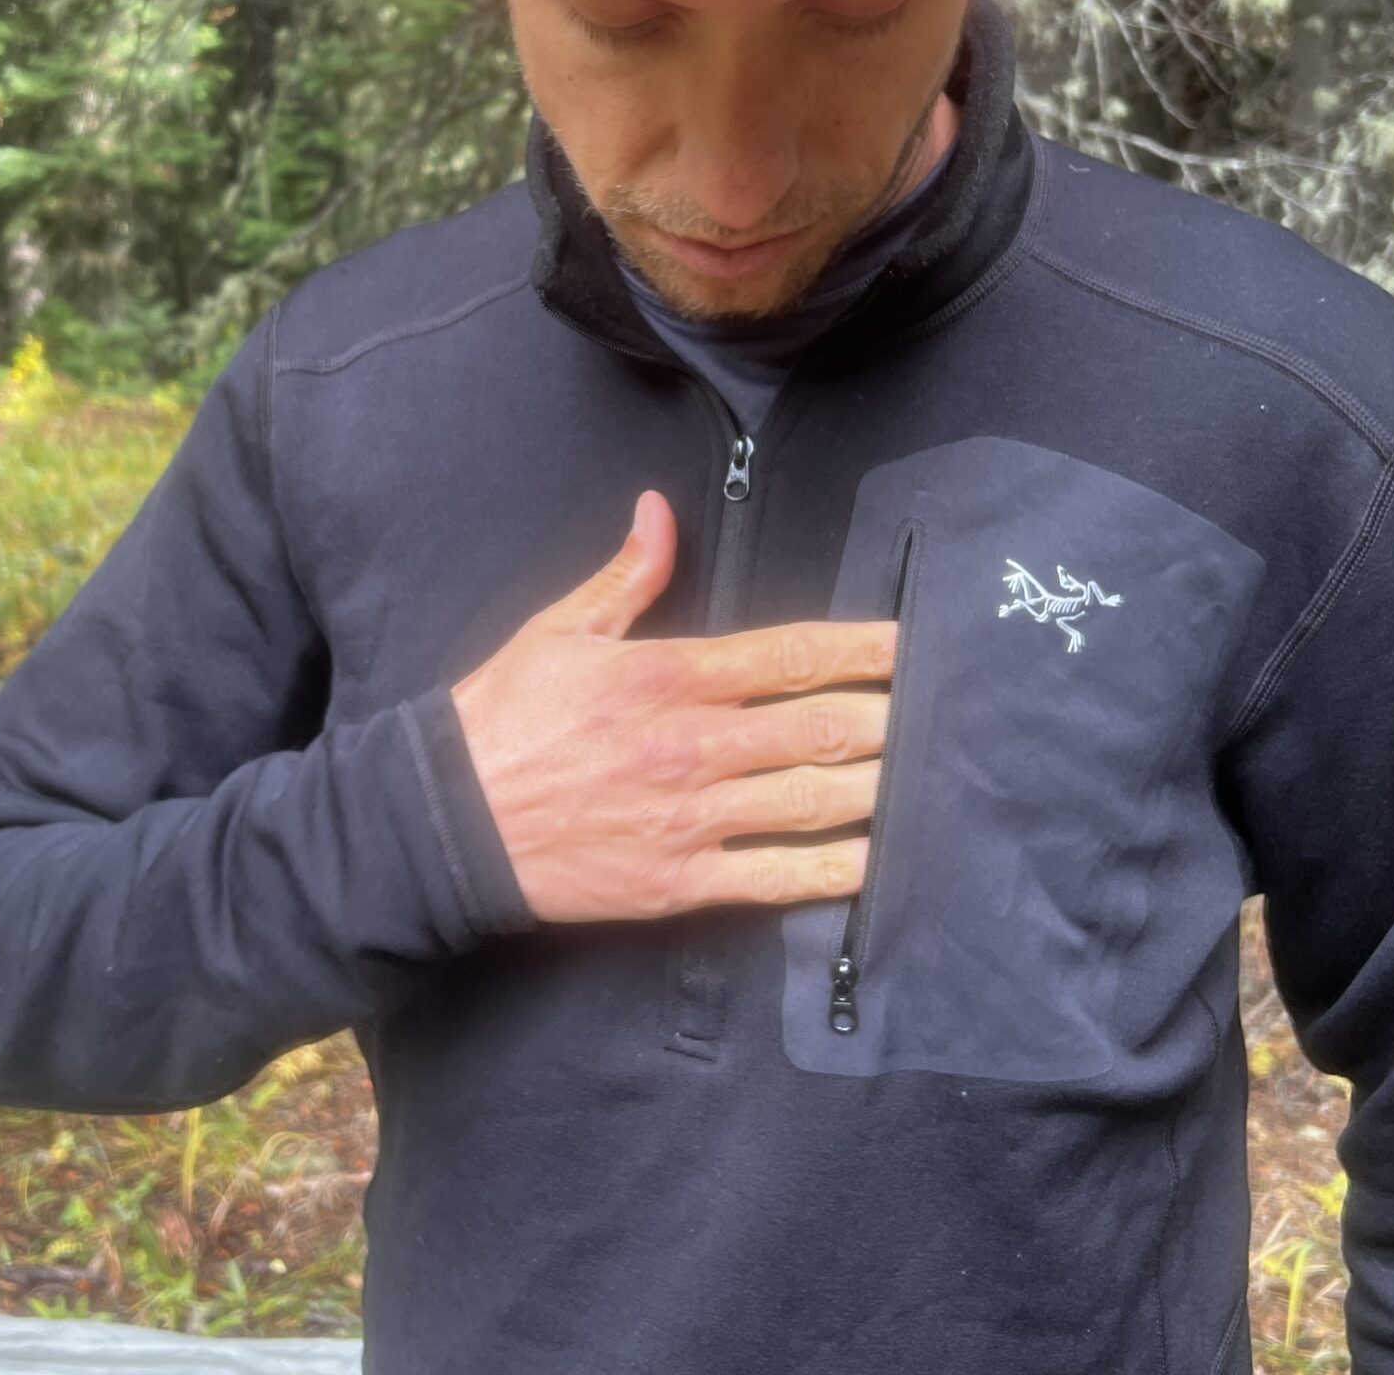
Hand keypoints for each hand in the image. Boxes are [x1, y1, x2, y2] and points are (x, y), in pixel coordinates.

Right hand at [448, 488, 891, 924]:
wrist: (447, 822)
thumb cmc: (501, 719)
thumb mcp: (558, 631)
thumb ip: (627, 577)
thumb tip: (659, 511)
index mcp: (669, 676)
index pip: (791, 654)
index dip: (863, 649)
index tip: (912, 644)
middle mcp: (692, 744)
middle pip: (820, 727)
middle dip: (891, 719)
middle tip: (946, 711)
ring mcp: (691, 817)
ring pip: (811, 800)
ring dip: (879, 788)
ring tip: (928, 779)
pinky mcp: (680, 882)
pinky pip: (775, 877)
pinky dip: (833, 871)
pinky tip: (877, 861)